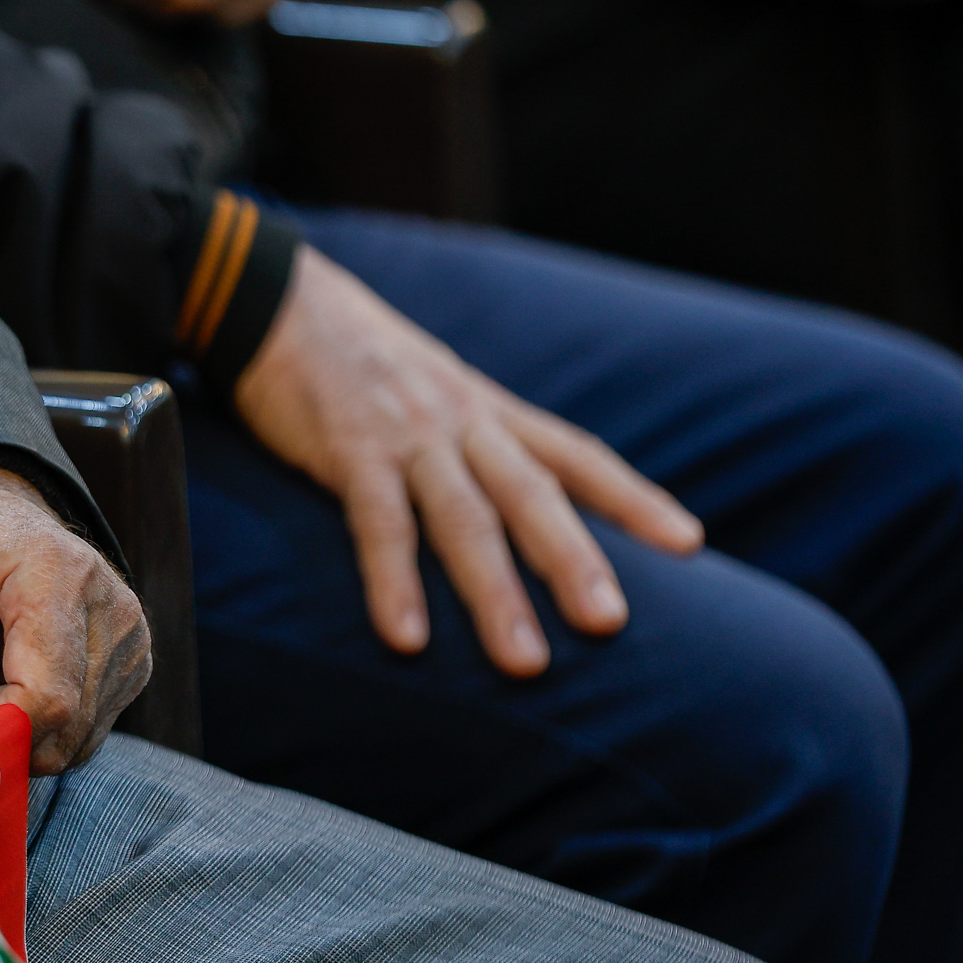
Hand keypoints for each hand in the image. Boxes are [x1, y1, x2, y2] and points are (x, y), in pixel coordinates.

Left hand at [0, 459, 150, 772]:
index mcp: (59, 573)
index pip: (47, 692)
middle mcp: (111, 605)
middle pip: (69, 721)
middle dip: (6, 746)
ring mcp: (129, 634)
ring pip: (83, 734)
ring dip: (28, 743)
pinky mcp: (131, 657)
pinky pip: (93, 726)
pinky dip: (49, 733)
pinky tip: (9, 704)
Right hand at [235, 247, 704, 675]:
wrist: (275, 301)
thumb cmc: (354, 359)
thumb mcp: (431, 390)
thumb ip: (472, 444)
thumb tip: (515, 505)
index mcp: (486, 409)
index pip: (575, 454)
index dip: (631, 498)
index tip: (687, 544)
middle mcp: (460, 421)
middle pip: (532, 494)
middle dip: (575, 561)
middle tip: (611, 624)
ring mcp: (406, 436)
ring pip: (465, 519)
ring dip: (496, 592)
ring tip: (525, 661)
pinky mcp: (347, 449)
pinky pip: (378, 524)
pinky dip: (394, 582)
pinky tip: (408, 637)